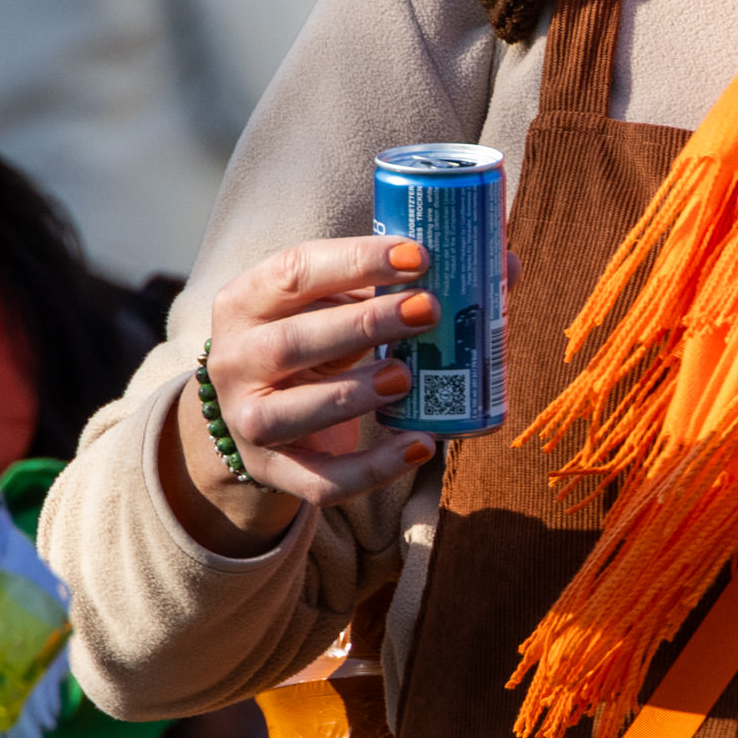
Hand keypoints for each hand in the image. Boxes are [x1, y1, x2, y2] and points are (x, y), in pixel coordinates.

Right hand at [158, 237, 442, 555]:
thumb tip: (503, 264)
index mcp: (246, 300)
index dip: (355, 261)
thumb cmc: (315, 341)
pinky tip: (421, 446)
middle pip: (292, 342)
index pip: (294, 271)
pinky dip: (373, 468)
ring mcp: (247, 421)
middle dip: (363, 324)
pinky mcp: (275, 472)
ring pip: (294, 412)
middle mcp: (234, 360)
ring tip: (408, 376)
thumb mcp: (335, 306)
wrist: (259, 415)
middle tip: (427, 310)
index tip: (418, 256)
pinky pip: (321, 480)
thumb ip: (397, 283)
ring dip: (356, 393)